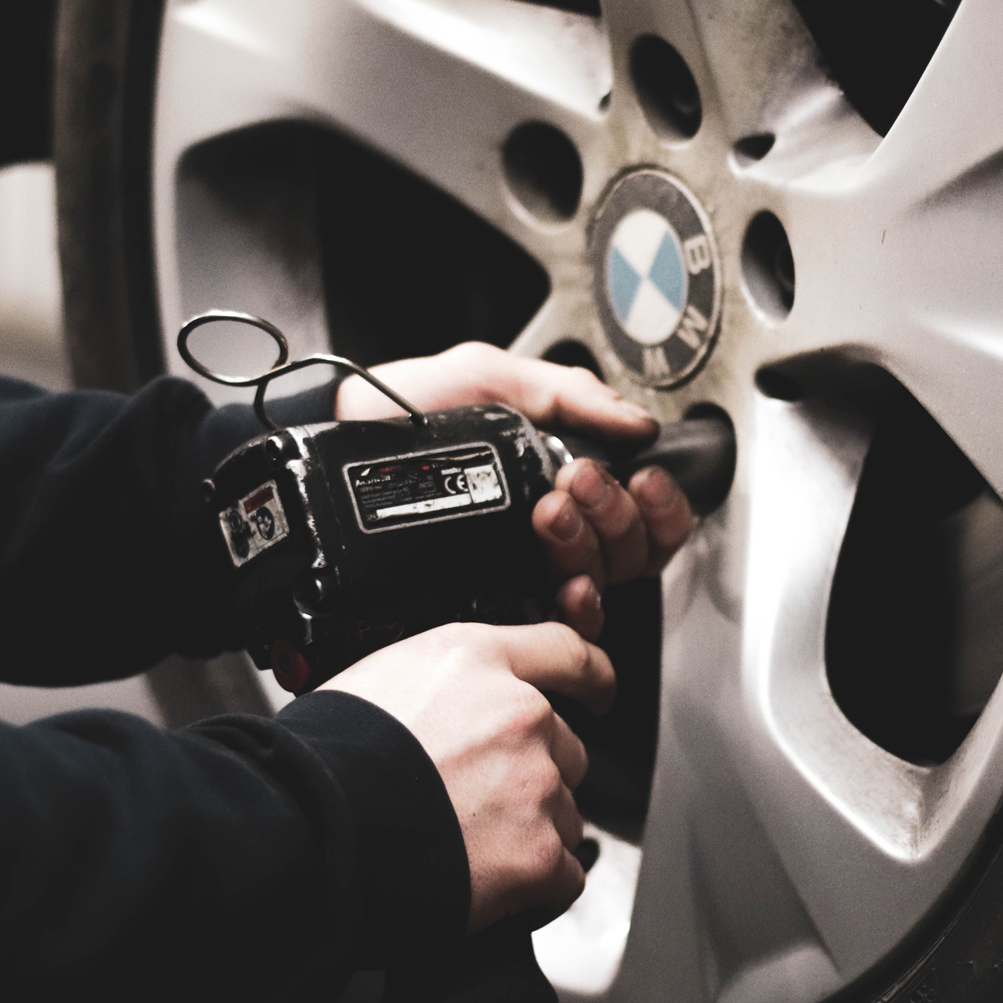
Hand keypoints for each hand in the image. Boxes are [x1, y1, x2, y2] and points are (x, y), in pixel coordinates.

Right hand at [319, 622, 613, 930]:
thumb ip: (438, 685)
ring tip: (467, 847)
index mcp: (476, 660)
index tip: (599, 690)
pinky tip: (492, 889)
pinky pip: (565, 875)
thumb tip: (447, 709)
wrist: (308, 832)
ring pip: (566, 812)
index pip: (565, 651)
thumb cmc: (322, 761)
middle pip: (564, 746)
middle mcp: (519, 713)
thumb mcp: (377, 678)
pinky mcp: (538, 854)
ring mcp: (535, 785)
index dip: (590, 675)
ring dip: (532, 831)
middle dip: (533, 775)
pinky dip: (537, 889)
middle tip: (475, 803)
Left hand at [337, 343, 694, 637]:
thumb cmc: (409, 406)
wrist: (342, 436)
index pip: (643, 513)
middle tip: (576, 478)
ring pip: (602, 583)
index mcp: (564, 479)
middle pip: (631, 551)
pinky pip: (560, 624)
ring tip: (551, 509)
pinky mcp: (494, 600)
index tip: (642, 477)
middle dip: (615, 512)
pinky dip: (577, 604)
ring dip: (590, 545)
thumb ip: (570, 394)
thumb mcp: (493, 377)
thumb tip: (640, 423)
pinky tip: (566, 582)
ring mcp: (526, 570)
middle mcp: (553, 532)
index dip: (660, 503)